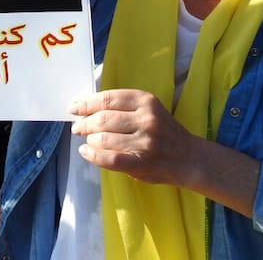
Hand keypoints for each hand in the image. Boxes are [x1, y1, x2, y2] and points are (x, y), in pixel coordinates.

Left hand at [70, 89, 198, 186]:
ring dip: (89, 139)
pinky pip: (108, 159)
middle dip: (84, 123)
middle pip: (102, 118)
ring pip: (103, 138)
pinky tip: (86, 152)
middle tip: (77, 127)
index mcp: (146, 101)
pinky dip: (92, 155)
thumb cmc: (163, 132)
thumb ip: (122, 107)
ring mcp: (144, 142)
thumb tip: (86, 108)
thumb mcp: (148, 110)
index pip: (107, 99)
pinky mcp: (140, 163)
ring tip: (87, 140)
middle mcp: (146, 119)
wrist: (188, 157)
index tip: (74, 107)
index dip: (86, 103)